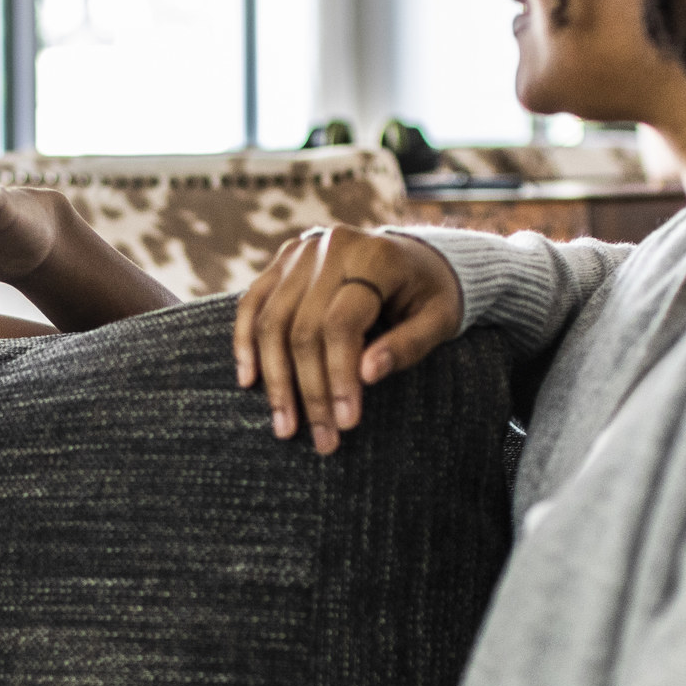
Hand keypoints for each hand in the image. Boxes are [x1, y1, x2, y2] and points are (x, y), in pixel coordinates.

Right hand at [234, 227, 462, 453]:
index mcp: (374, 256)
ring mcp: (301, 252)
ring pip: (271, 321)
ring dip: (274, 379)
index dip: (339, 376)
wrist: (415, 256)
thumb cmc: (431, 294)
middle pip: (302, 328)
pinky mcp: (282, 261)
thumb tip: (367, 376)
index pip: (341, 324)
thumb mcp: (440, 319)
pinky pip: (252, 304)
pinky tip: (249, 380)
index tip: (346, 423)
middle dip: (309, 391)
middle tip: (322, 438)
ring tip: (285, 426)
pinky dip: (245, 343)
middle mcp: (332, 247)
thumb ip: (408, 346)